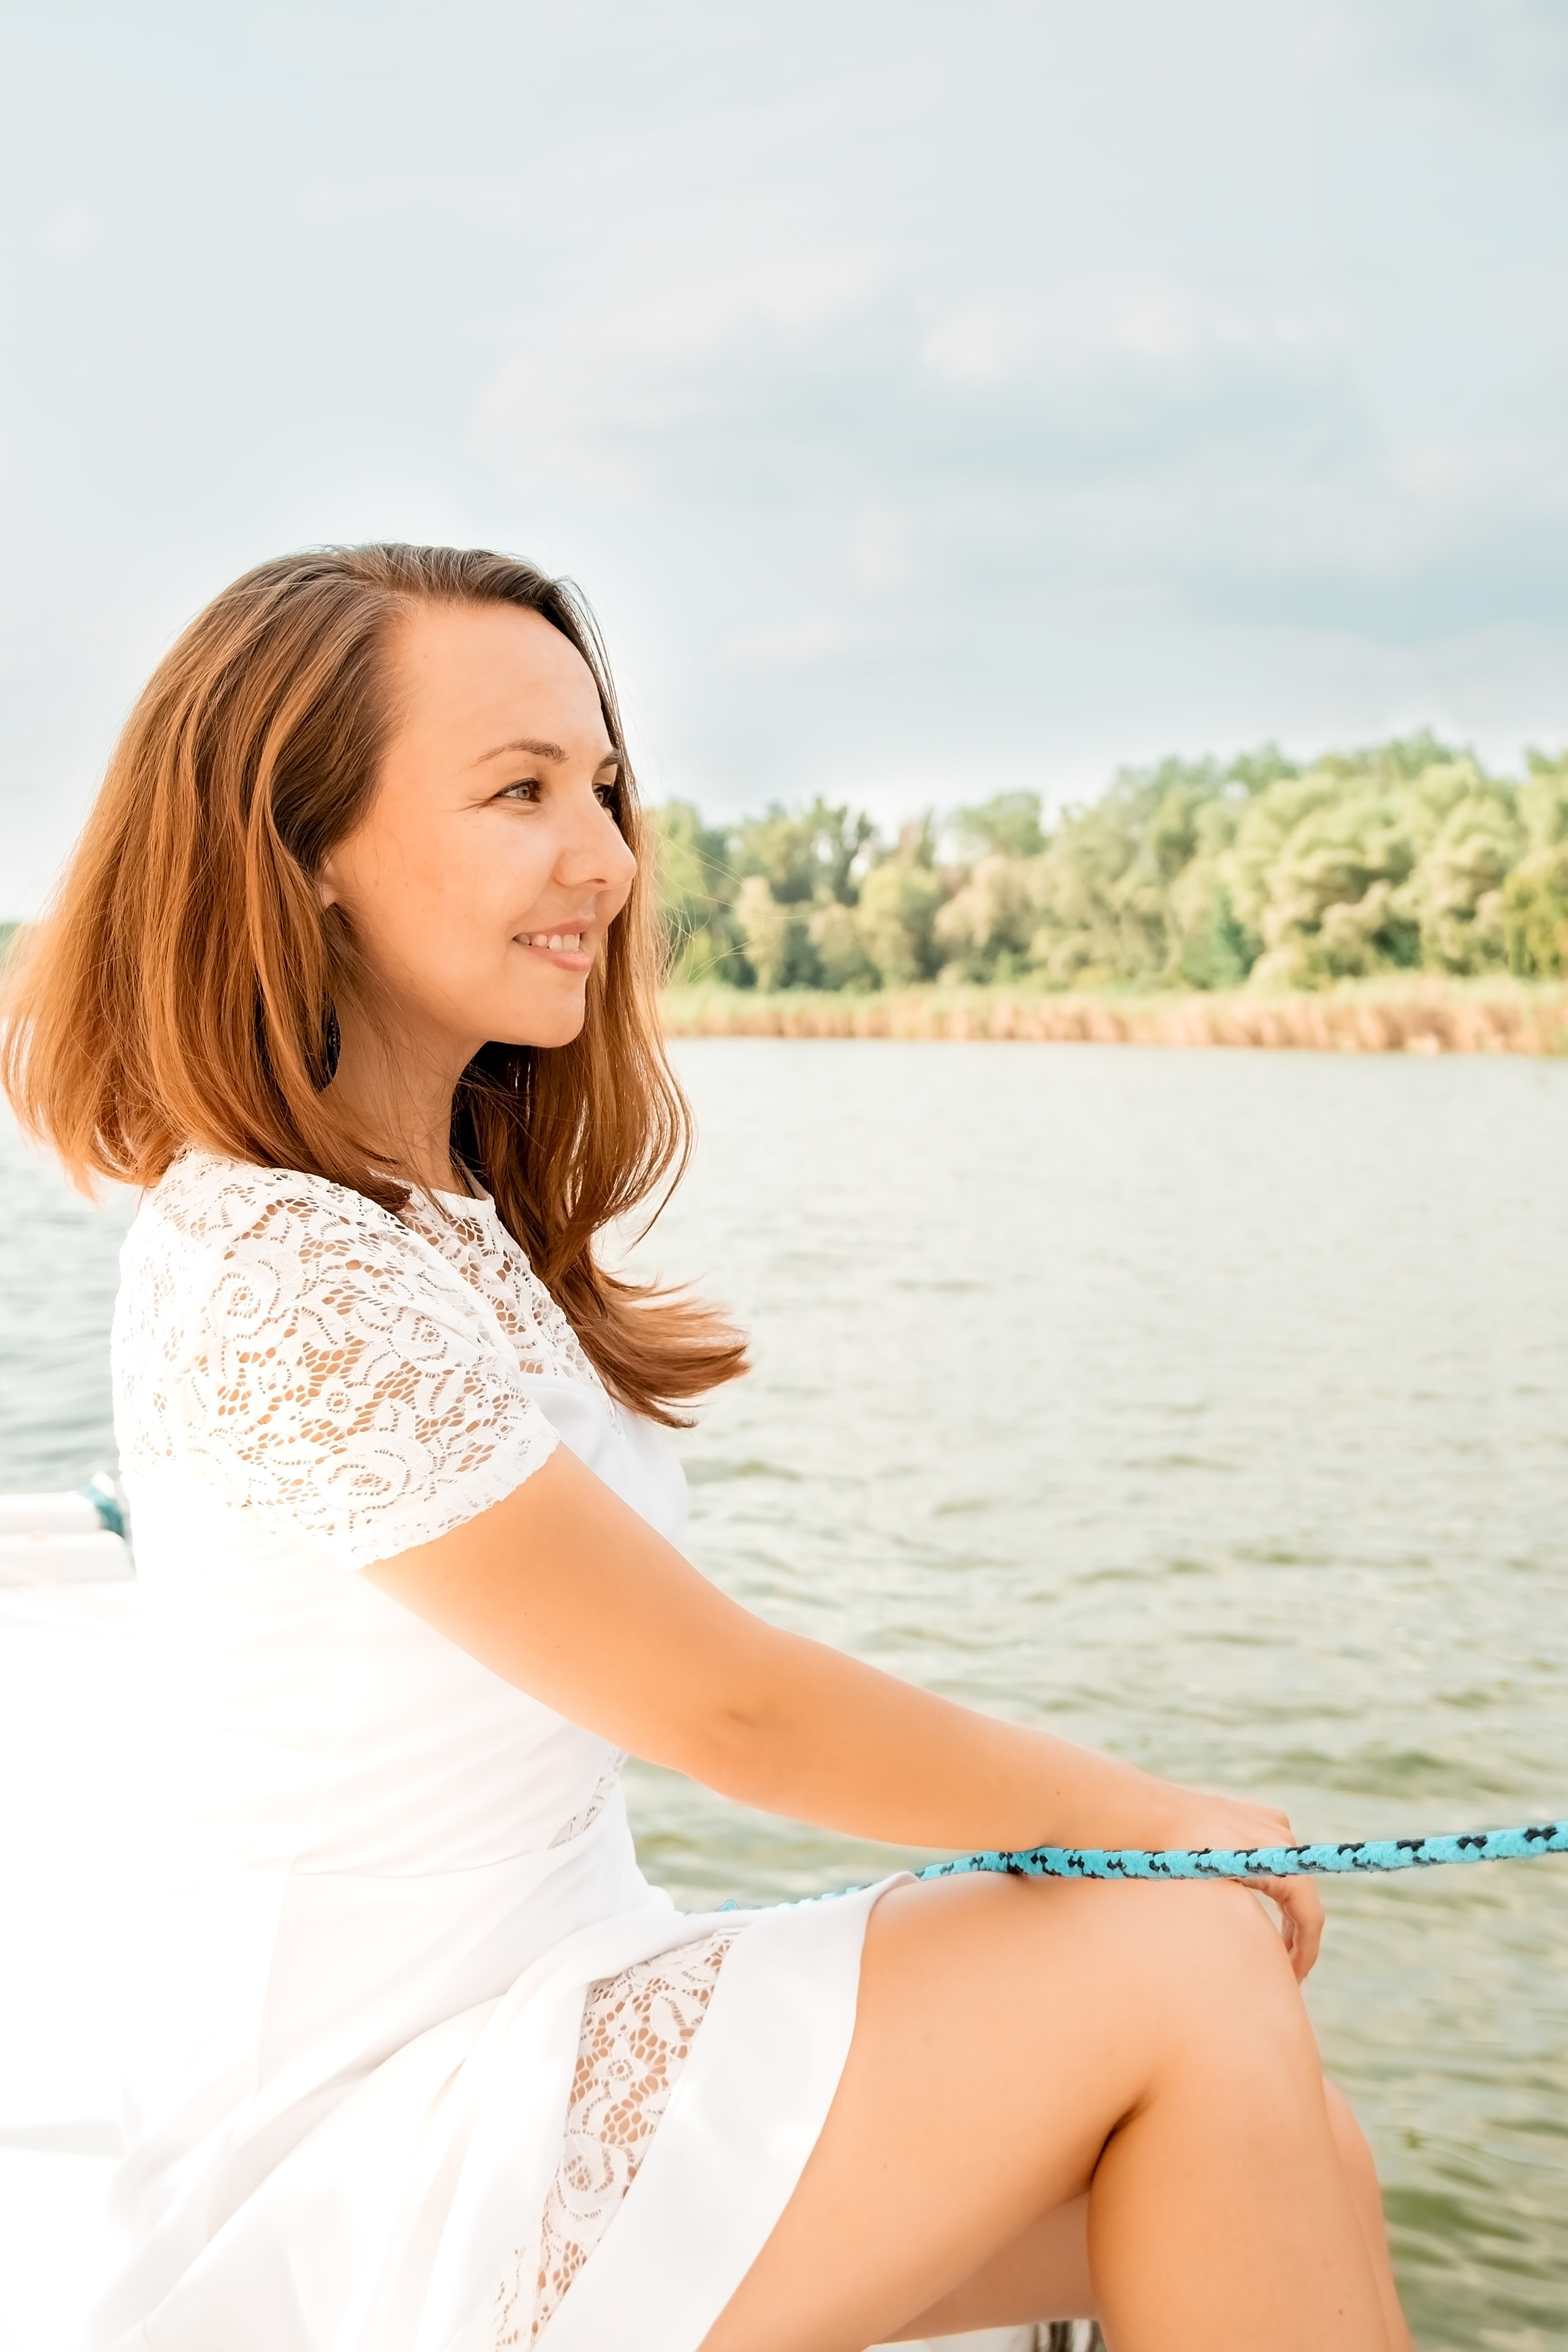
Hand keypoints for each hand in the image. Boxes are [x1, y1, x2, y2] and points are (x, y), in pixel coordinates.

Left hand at [1153, 1786, 1324, 1982]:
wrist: (1149, 1814)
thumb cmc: (1180, 1860)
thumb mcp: (1218, 1898)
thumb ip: (1248, 1924)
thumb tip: (1272, 1963)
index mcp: (1280, 1860)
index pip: (1311, 1915)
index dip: (1306, 1953)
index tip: (1293, 1980)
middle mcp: (1282, 1836)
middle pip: (1302, 1896)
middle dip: (1294, 1935)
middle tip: (1282, 1971)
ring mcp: (1269, 1821)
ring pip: (1288, 1876)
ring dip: (1283, 1910)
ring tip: (1271, 1945)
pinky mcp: (1253, 1814)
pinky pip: (1272, 1854)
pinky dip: (1269, 1881)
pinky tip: (1251, 1902)